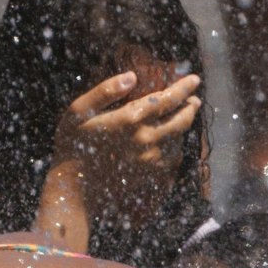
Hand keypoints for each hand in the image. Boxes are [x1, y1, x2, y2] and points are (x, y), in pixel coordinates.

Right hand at [51, 69, 202, 208]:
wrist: (75, 191)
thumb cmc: (72, 146)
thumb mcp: (78, 112)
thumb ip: (104, 91)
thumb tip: (132, 75)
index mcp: (131, 119)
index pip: (168, 98)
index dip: (184, 88)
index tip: (195, 79)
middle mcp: (148, 138)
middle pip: (182, 119)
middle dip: (191, 106)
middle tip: (194, 99)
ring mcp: (154, 159)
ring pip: (179, 139)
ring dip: (183, 126)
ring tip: (181, 119)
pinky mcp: (154, 176)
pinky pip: (174, 158)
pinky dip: (176, 146)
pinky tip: (168, 142)